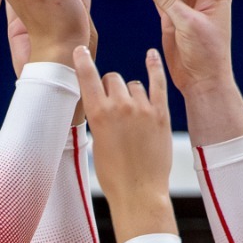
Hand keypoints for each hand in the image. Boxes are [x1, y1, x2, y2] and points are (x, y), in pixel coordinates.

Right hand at [74, 45, 175, 242]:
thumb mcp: (97, 143)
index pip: (87, 77)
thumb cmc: (114, 175)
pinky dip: (155, 67)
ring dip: (131, 92)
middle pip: (113, 79)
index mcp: (98, 114)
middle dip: (110, 87)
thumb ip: (100, 119)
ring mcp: (143, 109)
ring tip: (132, 114)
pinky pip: (158, 83)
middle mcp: (121, 106)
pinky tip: (152, 56)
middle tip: (113, 105)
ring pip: (134, 85)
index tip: (80, 49)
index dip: (83, 61)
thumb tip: (103, 103)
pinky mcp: (161, 114)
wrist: (139, 193)